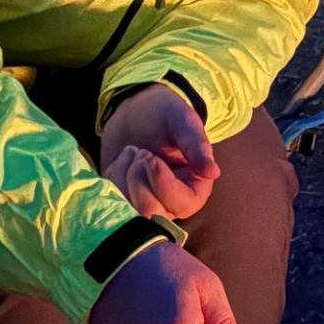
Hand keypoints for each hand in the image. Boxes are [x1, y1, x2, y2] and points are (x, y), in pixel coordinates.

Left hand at [100, 81, 218, 219]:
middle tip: (144, 152)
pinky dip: (113, 175)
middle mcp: (171, 204)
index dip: (163, 183)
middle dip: (139, 177)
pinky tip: (124, 160)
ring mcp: (145, 204)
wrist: (137, 113)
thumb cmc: (165, 115)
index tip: (151, 158)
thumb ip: (196, 146)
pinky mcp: (123, 200)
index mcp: (194, 189)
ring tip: (134, 152)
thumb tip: (212, 173)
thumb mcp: (183, 122)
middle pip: (149, 210)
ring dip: (125, 174)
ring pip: (126, 207)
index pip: (182, 204)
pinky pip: (110, 199)